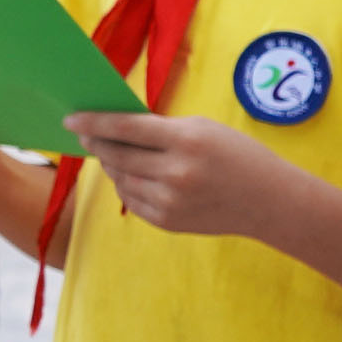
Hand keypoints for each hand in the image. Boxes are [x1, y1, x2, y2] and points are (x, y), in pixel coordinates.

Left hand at [64, 109, 306, 245]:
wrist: (271, 202)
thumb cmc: (237, 156)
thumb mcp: (204, 129)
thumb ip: (160, 129)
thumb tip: (113, 129)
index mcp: (187, 141)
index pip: (125, 128)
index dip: (93, 122)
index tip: (70, 120)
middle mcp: (176, 173)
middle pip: (116, 155)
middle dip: (97, 143)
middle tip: (86, 135)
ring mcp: (170, 201)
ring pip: (119, 178)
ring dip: (112, 165)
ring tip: (115, 154)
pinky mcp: (167, 221)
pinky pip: (130, 199)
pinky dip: (126, 186)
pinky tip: (135, 176)